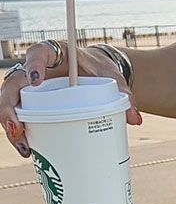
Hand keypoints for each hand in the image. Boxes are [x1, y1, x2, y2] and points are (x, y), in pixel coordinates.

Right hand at [1, 40, 142, 158]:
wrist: (96, 74)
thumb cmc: (100, 71)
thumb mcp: (112, 78)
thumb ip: (123, 95)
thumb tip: (135, 119)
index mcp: (54, 54)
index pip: (37, 53)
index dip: (33, 65)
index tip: (35, 80)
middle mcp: (34, 69)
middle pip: (12, 84)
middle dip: (10, 107)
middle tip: (18, 128)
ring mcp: (30, 88)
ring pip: (10, 103)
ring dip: (11, 126)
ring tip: (25, 147)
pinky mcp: (31, 103)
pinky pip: (19, 116)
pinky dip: (21, 133)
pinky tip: (28, 150)